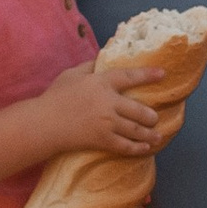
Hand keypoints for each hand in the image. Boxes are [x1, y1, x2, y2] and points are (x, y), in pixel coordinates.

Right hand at [33, 66, 161, 159]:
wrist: (44, 123)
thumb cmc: (56, 97)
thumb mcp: (71, 74)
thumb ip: (90, 66)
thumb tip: (103, 59)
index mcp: (101, 82)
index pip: (130, 76)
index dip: (148, 75)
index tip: (163, 74)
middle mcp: (108, 102)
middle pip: (140, 109)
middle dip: (151, 115)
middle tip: (155, 117)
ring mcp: (107, 123)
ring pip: (137, 129)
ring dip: (150, 133)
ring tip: (157, 135)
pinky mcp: (103, 140)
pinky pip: (126, 146)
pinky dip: (138, 148)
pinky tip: (146, 148)